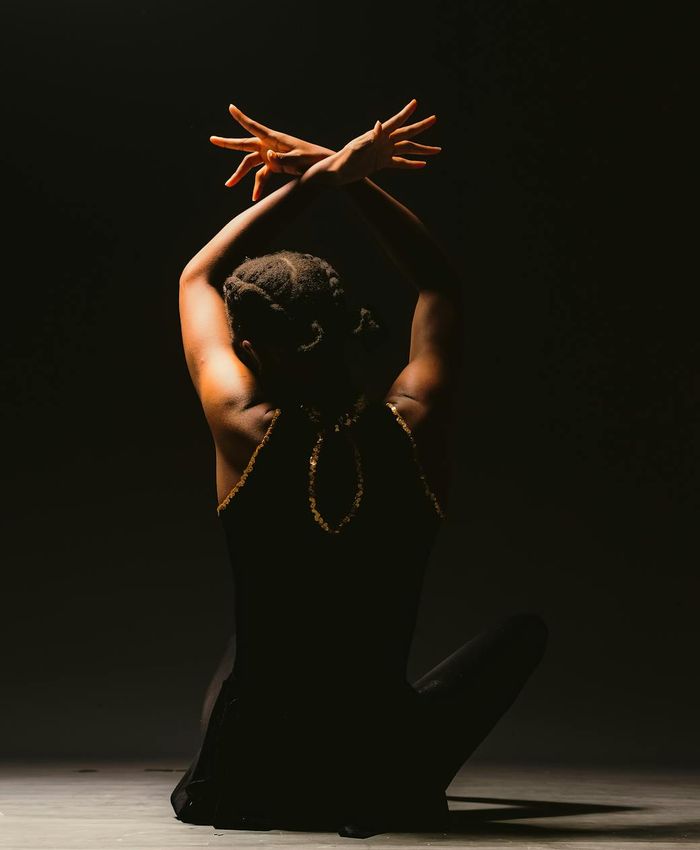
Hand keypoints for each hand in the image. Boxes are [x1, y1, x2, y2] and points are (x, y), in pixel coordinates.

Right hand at [209, 103, 333, 200]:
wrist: (325, 168)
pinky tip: (255, 198)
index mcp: (275, 139)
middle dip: (228, 144)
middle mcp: (270, 146)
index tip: (230, 107)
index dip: (241, 118)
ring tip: (228, 185)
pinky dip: (258, 187)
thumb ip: (283, 159)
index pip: (254, 127)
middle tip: (212, 140)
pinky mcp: (276, 167)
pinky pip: (262, 177)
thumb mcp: (300, 160)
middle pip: (245, 145)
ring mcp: (272, 156)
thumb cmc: (314, 160)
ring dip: (240, 175)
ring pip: (250, 164)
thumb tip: (267, 157)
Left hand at [323, 98, 440, 186]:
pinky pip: (400, 164)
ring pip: (407, 149)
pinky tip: (423, 165)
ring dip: (422, 149)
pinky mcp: (381, 163)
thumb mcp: (356, 149)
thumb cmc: (343, 159)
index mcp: (377, 135)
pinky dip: (412, 164)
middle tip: (435, 119)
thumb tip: (379, 124)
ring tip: (438, 150)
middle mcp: (382, 141)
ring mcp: (383, 152)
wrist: (336, 173)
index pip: (395, 122)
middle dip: (421, 126)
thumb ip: (369, 138)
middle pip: (406, 133)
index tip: (415, 103)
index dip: (406, 112)